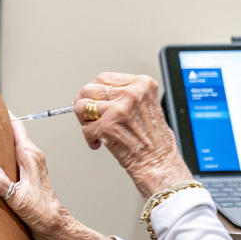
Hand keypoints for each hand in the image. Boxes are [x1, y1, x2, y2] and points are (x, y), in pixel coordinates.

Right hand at [0, 116, 115, 239]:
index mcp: (30, 156)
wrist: (56, 230)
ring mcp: (28, 166)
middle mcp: (30, 157)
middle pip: (10, 133)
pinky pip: (8, 158)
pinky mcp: (24, 176)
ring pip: (8, 146)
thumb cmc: (43, 215)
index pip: (15, 125)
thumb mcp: (18, 199)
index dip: (1, 112)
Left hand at [74, 72, 191, 198]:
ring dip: (85, 121)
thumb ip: (124, 95)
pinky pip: (85, 128)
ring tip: (97, 130)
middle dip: (85, 104)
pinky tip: (100, 143)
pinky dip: (89, 138)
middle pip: (89, 89)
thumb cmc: (152, 138)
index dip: (95, 91)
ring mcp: (119, 109)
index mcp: (142, 84)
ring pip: (81, 106)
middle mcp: (131, 93)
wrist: (159, 162)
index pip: (103, 78)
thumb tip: (94, 92)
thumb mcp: (145, 104)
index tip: (92, 100)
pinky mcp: (107, 125)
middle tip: (89, 117)